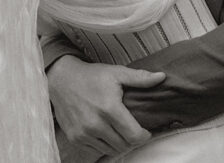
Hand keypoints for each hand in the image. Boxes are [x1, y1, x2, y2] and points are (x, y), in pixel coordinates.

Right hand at [47, 55, 164, 158]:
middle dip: (132, 140)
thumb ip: (140, 78)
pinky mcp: (75, 138)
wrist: (62, 80)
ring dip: (119, 143)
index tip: (145, 130)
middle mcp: (95, 124)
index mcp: (109, 108)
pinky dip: (104, 144)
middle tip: (133, 130)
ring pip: (111, 149)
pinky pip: (96, 150)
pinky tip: (107, 133)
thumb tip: (161, 77)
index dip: (143, 136)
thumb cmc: (92, 76)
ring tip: (121, 131)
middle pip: (124, 145)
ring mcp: (84, 133)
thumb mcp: (117, 73)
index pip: (134, 136)